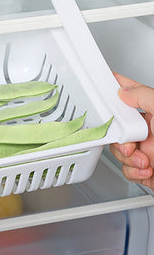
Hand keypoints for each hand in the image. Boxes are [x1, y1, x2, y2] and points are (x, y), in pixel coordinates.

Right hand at [110, 73, 153, 189]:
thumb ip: (144, 97)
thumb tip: (125, 91)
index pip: (133, 95)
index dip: (117, 88)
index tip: (105, 83)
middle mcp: (151, 132)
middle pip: (119, 127)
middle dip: (119, 136)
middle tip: (129, 139)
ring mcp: (148, 151)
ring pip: (120, 149)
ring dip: (127, 157)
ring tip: (143, 159)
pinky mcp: (146, 170)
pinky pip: (127, 168)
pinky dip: (133, 171)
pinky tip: (146, 169)